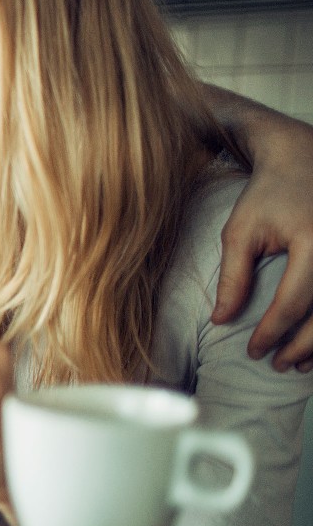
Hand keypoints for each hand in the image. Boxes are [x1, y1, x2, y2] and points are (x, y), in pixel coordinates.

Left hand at [215, 166, 312, 371]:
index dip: (272, 332)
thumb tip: (222, 320)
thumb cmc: (268, 195)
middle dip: (301, 347)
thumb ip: (233, 276)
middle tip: (277, 365)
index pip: (292, 304)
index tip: (253, 351)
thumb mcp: (241, 231)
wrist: (303, 160)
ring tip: (299, 363)